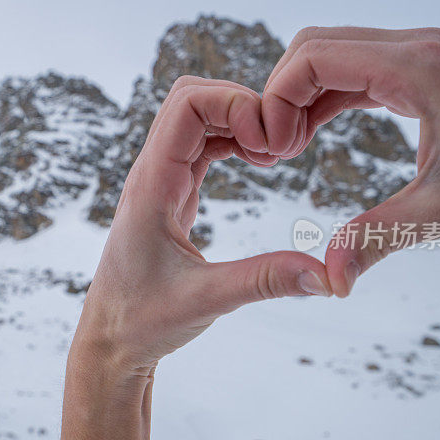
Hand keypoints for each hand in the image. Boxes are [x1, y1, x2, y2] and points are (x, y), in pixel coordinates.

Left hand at [55, 76, 331, 439]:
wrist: (110, 340)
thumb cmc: (142, 321)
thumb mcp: (207, 300)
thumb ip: (265, 282)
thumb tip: (328, 275)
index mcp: (151, 186)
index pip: (185, 106)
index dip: (233, 103)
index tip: (270, 142)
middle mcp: (152, 174)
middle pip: (191, 99)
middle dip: (240, 104)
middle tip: (278, 144)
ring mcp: (161, 181)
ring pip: (198, 119)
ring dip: (239, 123)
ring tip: (277, 155)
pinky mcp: (173, 194)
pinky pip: (203, 146)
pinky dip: (234, 142)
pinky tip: (261, 163)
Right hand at [261, 27, 439, 296]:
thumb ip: (378, 239)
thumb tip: (329, 278)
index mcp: (417, 70)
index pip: (314, 57)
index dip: (277, 99)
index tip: (274, 150)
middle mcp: (414, 50)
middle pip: (313, 47)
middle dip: (281, 95)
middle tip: (276, 151)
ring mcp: (417, 56)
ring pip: (329, 54)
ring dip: (298, 97)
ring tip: (288, 148)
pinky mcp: (418, 71)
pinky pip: (352, 71)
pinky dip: (322, 99)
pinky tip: (309, 136)